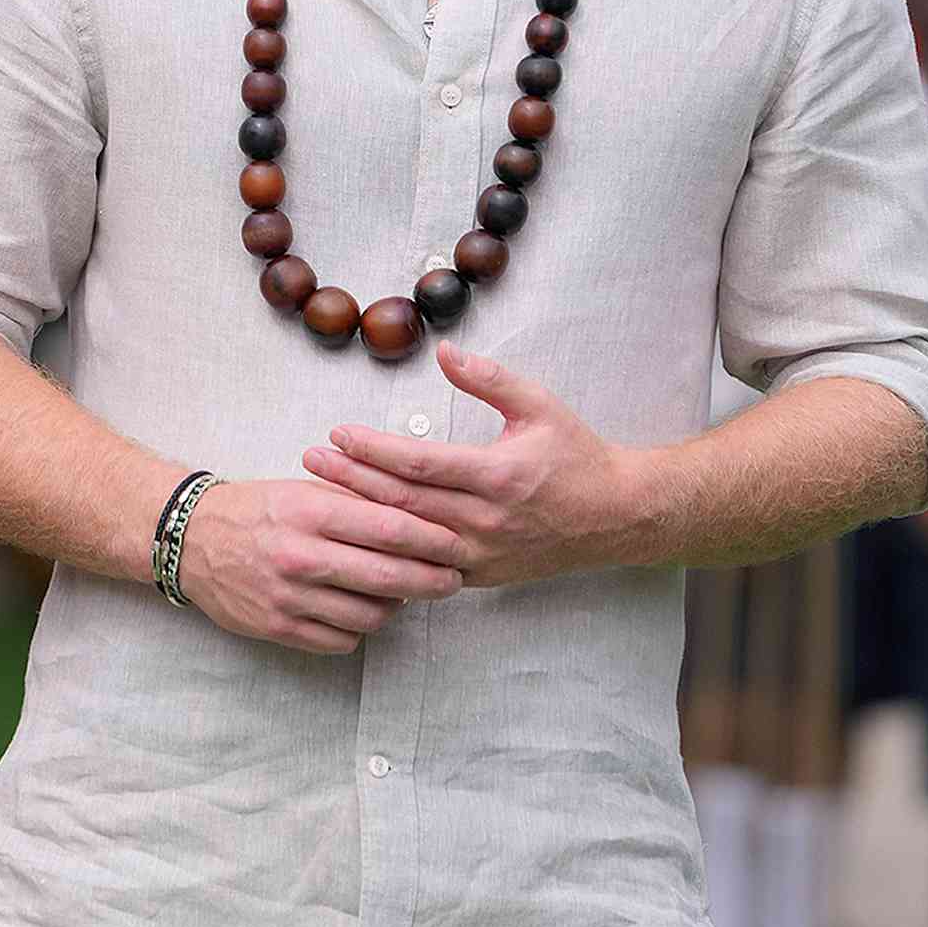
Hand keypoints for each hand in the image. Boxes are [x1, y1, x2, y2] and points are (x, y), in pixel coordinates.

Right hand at [173, 477, 464, 655]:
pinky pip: (342, 640)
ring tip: (401, 594)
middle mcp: (301, 556)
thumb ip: (357, 499)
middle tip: (451, 581)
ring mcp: (289, 597)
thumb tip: (420, 514)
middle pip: (389, 578)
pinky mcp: (278, 628)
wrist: (191, 539)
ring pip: (371, 616)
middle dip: (432, 582)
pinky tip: (361, 610)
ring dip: (396, 607)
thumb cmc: (257, 509)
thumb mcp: (303, 487)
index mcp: (311, 512)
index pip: (391, 530)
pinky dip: (361, 628)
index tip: (457, 546)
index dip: (434, 541)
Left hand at [298, 343, 634, 589]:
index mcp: (499, 476)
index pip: (419, 464)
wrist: (616, 517)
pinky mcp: (480, 576)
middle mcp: (486, 521)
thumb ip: (489, 379)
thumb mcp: (539, 406)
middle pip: (403, 502)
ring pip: (408, 540)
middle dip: (351, 479)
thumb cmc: (577, 456)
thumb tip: (443, 350)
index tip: (338, 433)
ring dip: (361, 518)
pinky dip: (388, 553)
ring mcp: (482, 555)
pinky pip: (423, 568)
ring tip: (321, 495)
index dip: (373, 449)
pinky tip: (356, 538)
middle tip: (311, 459)